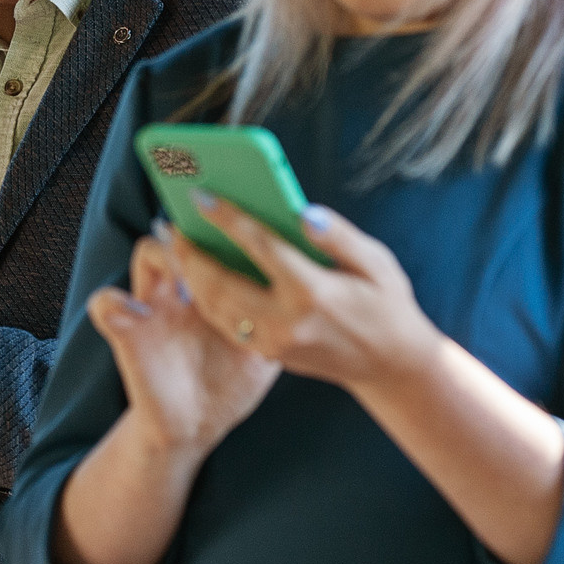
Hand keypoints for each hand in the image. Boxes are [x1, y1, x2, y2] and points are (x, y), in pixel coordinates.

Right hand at [86, 227, 280, 458]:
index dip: (235, 222)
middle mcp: (186, 285)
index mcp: (219, 285)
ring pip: (149, 252)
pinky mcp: (127, 331)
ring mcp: (155, 304)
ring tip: (186, 266)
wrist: (197, 424)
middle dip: (207, 221)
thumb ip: (278, 317)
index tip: (253, 209)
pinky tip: (136, 312)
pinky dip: (114, 303)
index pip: (223, 236)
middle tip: (218, 224)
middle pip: (192, 231)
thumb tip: (311, 286)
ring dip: (167, 253)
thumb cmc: (232, 381)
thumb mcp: (263, 347)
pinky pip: (107, 305)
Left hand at [164, 195, 440, 397]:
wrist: (392, 366)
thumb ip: (339, 236)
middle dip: (192, 253)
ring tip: (177, 247)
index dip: (227, 219)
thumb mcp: (376, 263)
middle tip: (171, 225)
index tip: (200, 197)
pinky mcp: (269, 354)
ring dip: (191, 277)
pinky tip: (197, 276)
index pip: (260, 247)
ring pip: (216, 308)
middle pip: (222, 283)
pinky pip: (226, 323)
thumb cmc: (386, 304)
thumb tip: (302, 212)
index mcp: (313, 292)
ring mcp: (274, 342)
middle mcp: (287, 320)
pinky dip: (205, 299)